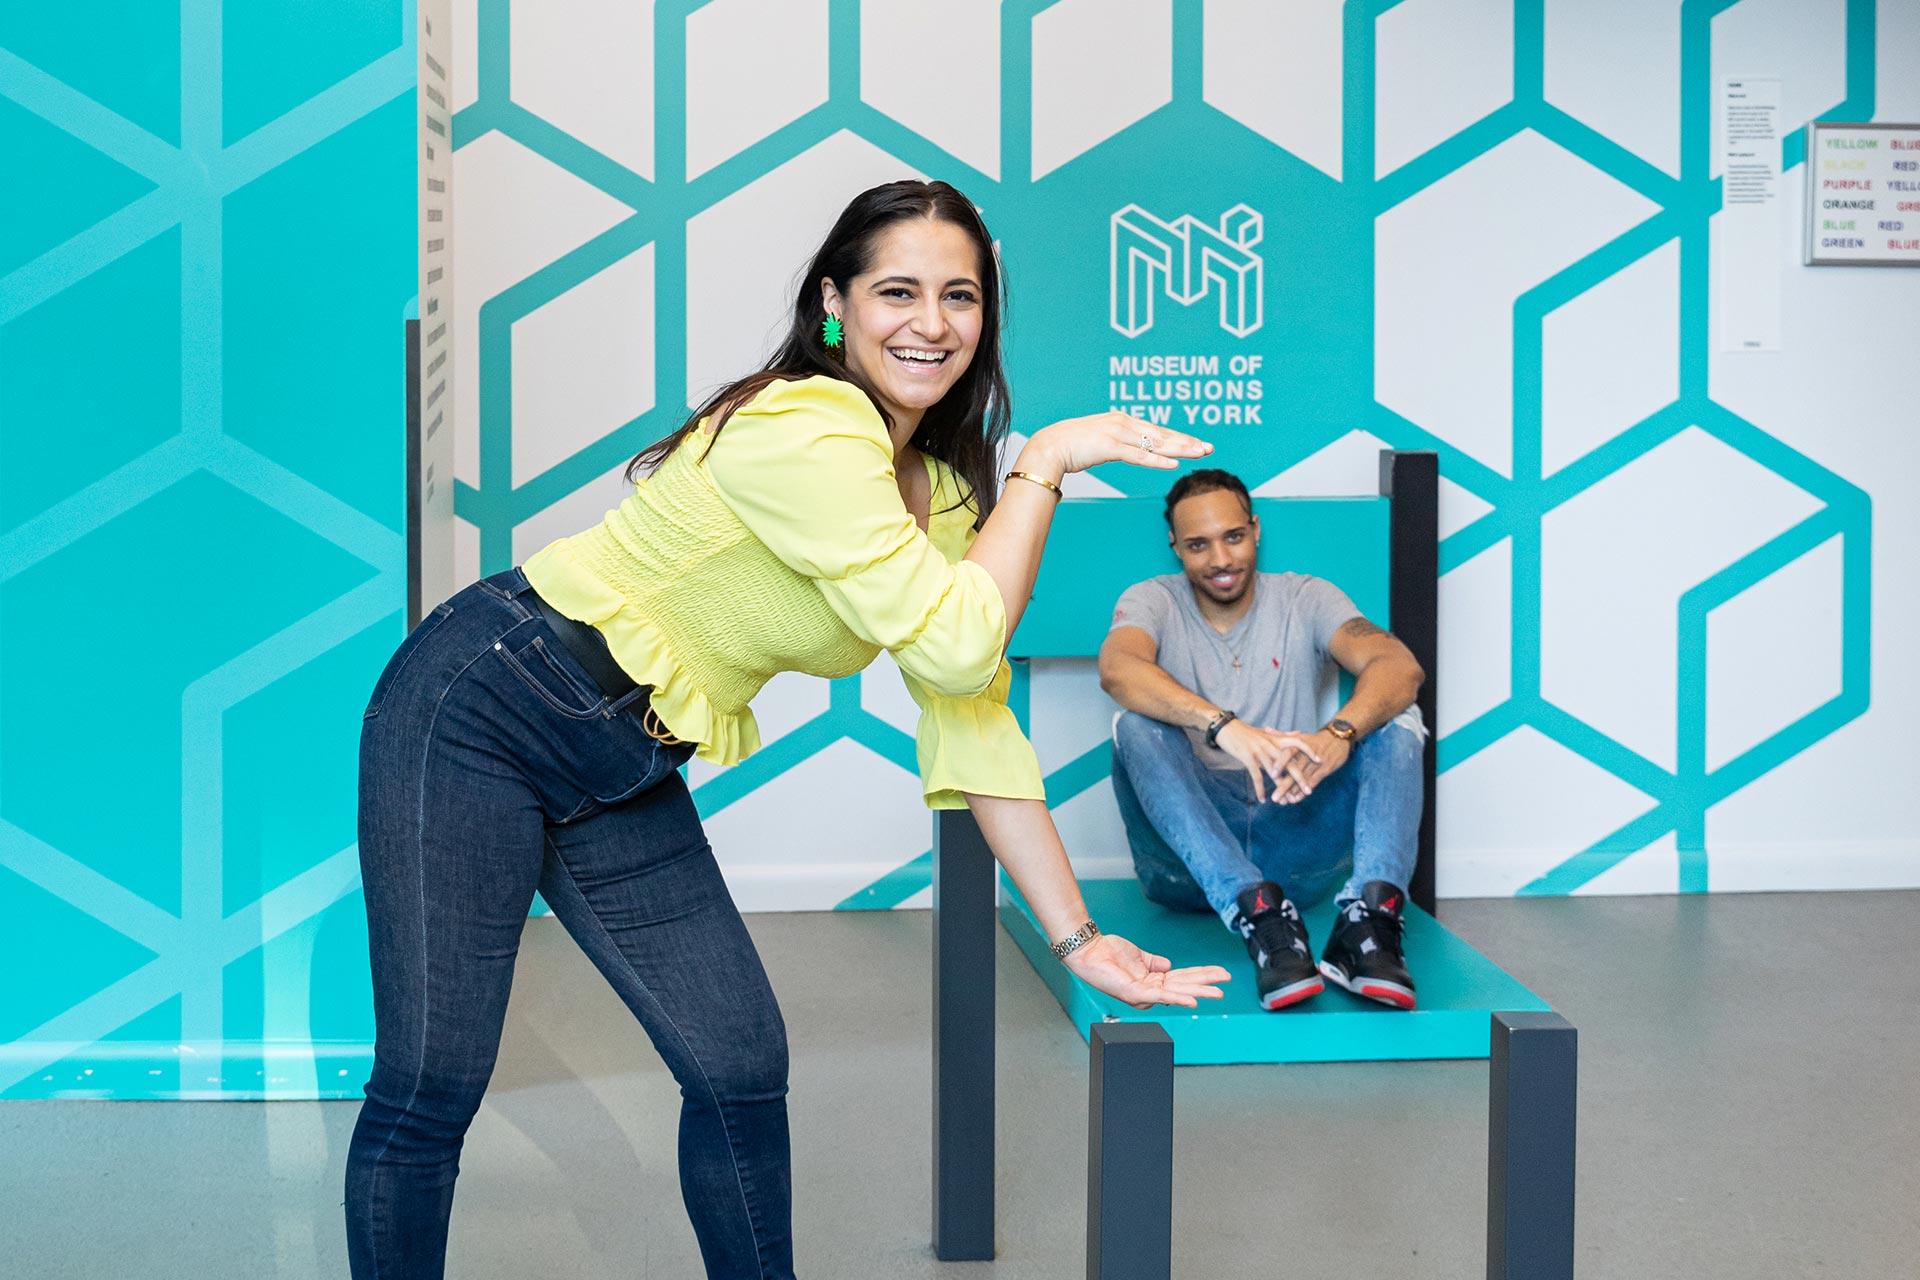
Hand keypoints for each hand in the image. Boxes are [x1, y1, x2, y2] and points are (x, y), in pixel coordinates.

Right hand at [1024, 411, 1211, 475]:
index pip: (1156, 431)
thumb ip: (1114, 443)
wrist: (1049, 445)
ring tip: (1199, 453)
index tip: (1196, 444)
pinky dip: (1157, 461)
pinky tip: (1173, 465)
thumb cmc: (1070, 445)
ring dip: (1179, 449)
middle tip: (1208, 448)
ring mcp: (1117, 434)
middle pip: (1162, 435)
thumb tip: (1124, 450)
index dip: (1178, 438)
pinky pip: (1138, 456)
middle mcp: (1123, 423)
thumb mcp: (1098, 441)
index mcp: (1122, 421)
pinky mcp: (1110, 446)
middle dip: (1187, 442)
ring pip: (1155, 443)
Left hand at [1062, 933, 1229, 1009]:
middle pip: (1184, 986)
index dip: (1202, 975)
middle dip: (1206, 984)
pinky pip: (1160, 997)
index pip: (1183, 979)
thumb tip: (1170, 965)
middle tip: (1226, 981)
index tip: (1220, 972)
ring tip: (1218, 992)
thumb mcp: (1139, 957)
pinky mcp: (1134, 993)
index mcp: (1152, 982)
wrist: (1089, 949)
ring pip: (1176, 992)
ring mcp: (1143, 994)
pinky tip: (1192, 999)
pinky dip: (1177, 998)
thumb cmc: (1109, 953)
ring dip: (1199, 992)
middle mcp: (1150, 991)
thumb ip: (1155, 962)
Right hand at [1215, 720, 1320, 803]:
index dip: (1309, 751)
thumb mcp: (1265, 733)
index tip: (1320, 761)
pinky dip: (1260, 789)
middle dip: (1300, 778)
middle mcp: (1270, 744)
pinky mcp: (1248, 757)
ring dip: (1281, 789)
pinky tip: (1262, 800)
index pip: (1297, 742)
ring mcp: (1259, 751)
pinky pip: (1256, 776)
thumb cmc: (1245, 732)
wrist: (1225, 727)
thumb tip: (1299, 733)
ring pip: (1274, 773)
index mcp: (1275, 739)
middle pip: (1289, 762)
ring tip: (1287, 801)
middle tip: (1309, 791)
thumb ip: (1283, 735)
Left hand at [1266, 728, 1349, 803]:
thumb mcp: (1300, 736)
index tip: (1272, 774)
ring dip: (1294, 791)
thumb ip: (1282, 735)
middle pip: (1295, 771)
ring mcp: (1317, 763)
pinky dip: (1304, 791)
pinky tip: (1296, 799)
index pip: (1289, 753)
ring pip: (1303, 779)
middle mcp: (1307, 755)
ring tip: (1284, 801)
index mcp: (1300, 745)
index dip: (1281, 763)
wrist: (1338, 737)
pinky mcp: (1325, 770)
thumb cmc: (1315, 738)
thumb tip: (1267, 729)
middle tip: (1275, 797)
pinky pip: (1314, 782)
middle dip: (1285, 785)